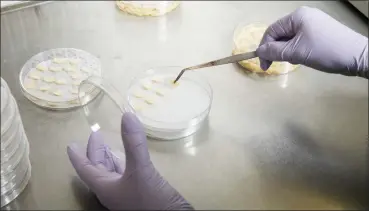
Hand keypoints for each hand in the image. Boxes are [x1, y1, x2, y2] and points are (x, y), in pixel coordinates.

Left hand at [67, 112, 192, 209]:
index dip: (77, 156)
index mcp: (105, 187)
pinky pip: (126, 175)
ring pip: (112, 173)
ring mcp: (126, 193)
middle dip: (96, 152)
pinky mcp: (139, 193)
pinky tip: (129, 158)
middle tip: (95, 135)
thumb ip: (134, 144)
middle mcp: (112, 191)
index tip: (70, 145)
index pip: (85, 169)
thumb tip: (127, 115)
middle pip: (98, 169)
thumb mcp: (141, 170)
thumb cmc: (150, 201)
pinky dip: (125, 163)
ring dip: (109, 157)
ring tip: (108, 145)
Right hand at [256, 6, 367, 77]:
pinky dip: (297, 50)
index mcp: (297, 16)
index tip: (263, 65)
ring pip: (290, 38)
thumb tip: (259, 52)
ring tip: (294, 61)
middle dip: (276, 50)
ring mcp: (314, 23)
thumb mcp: (296, 52)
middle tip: (274, 66)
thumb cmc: (325, 51)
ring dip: (286, 51)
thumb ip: (274, 52)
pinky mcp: (320, 32)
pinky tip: (302, 58)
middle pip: (280, 34)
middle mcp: (304, 16)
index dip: (264, 48)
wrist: (357, 56)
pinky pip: (301, 40)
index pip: (272, 31)